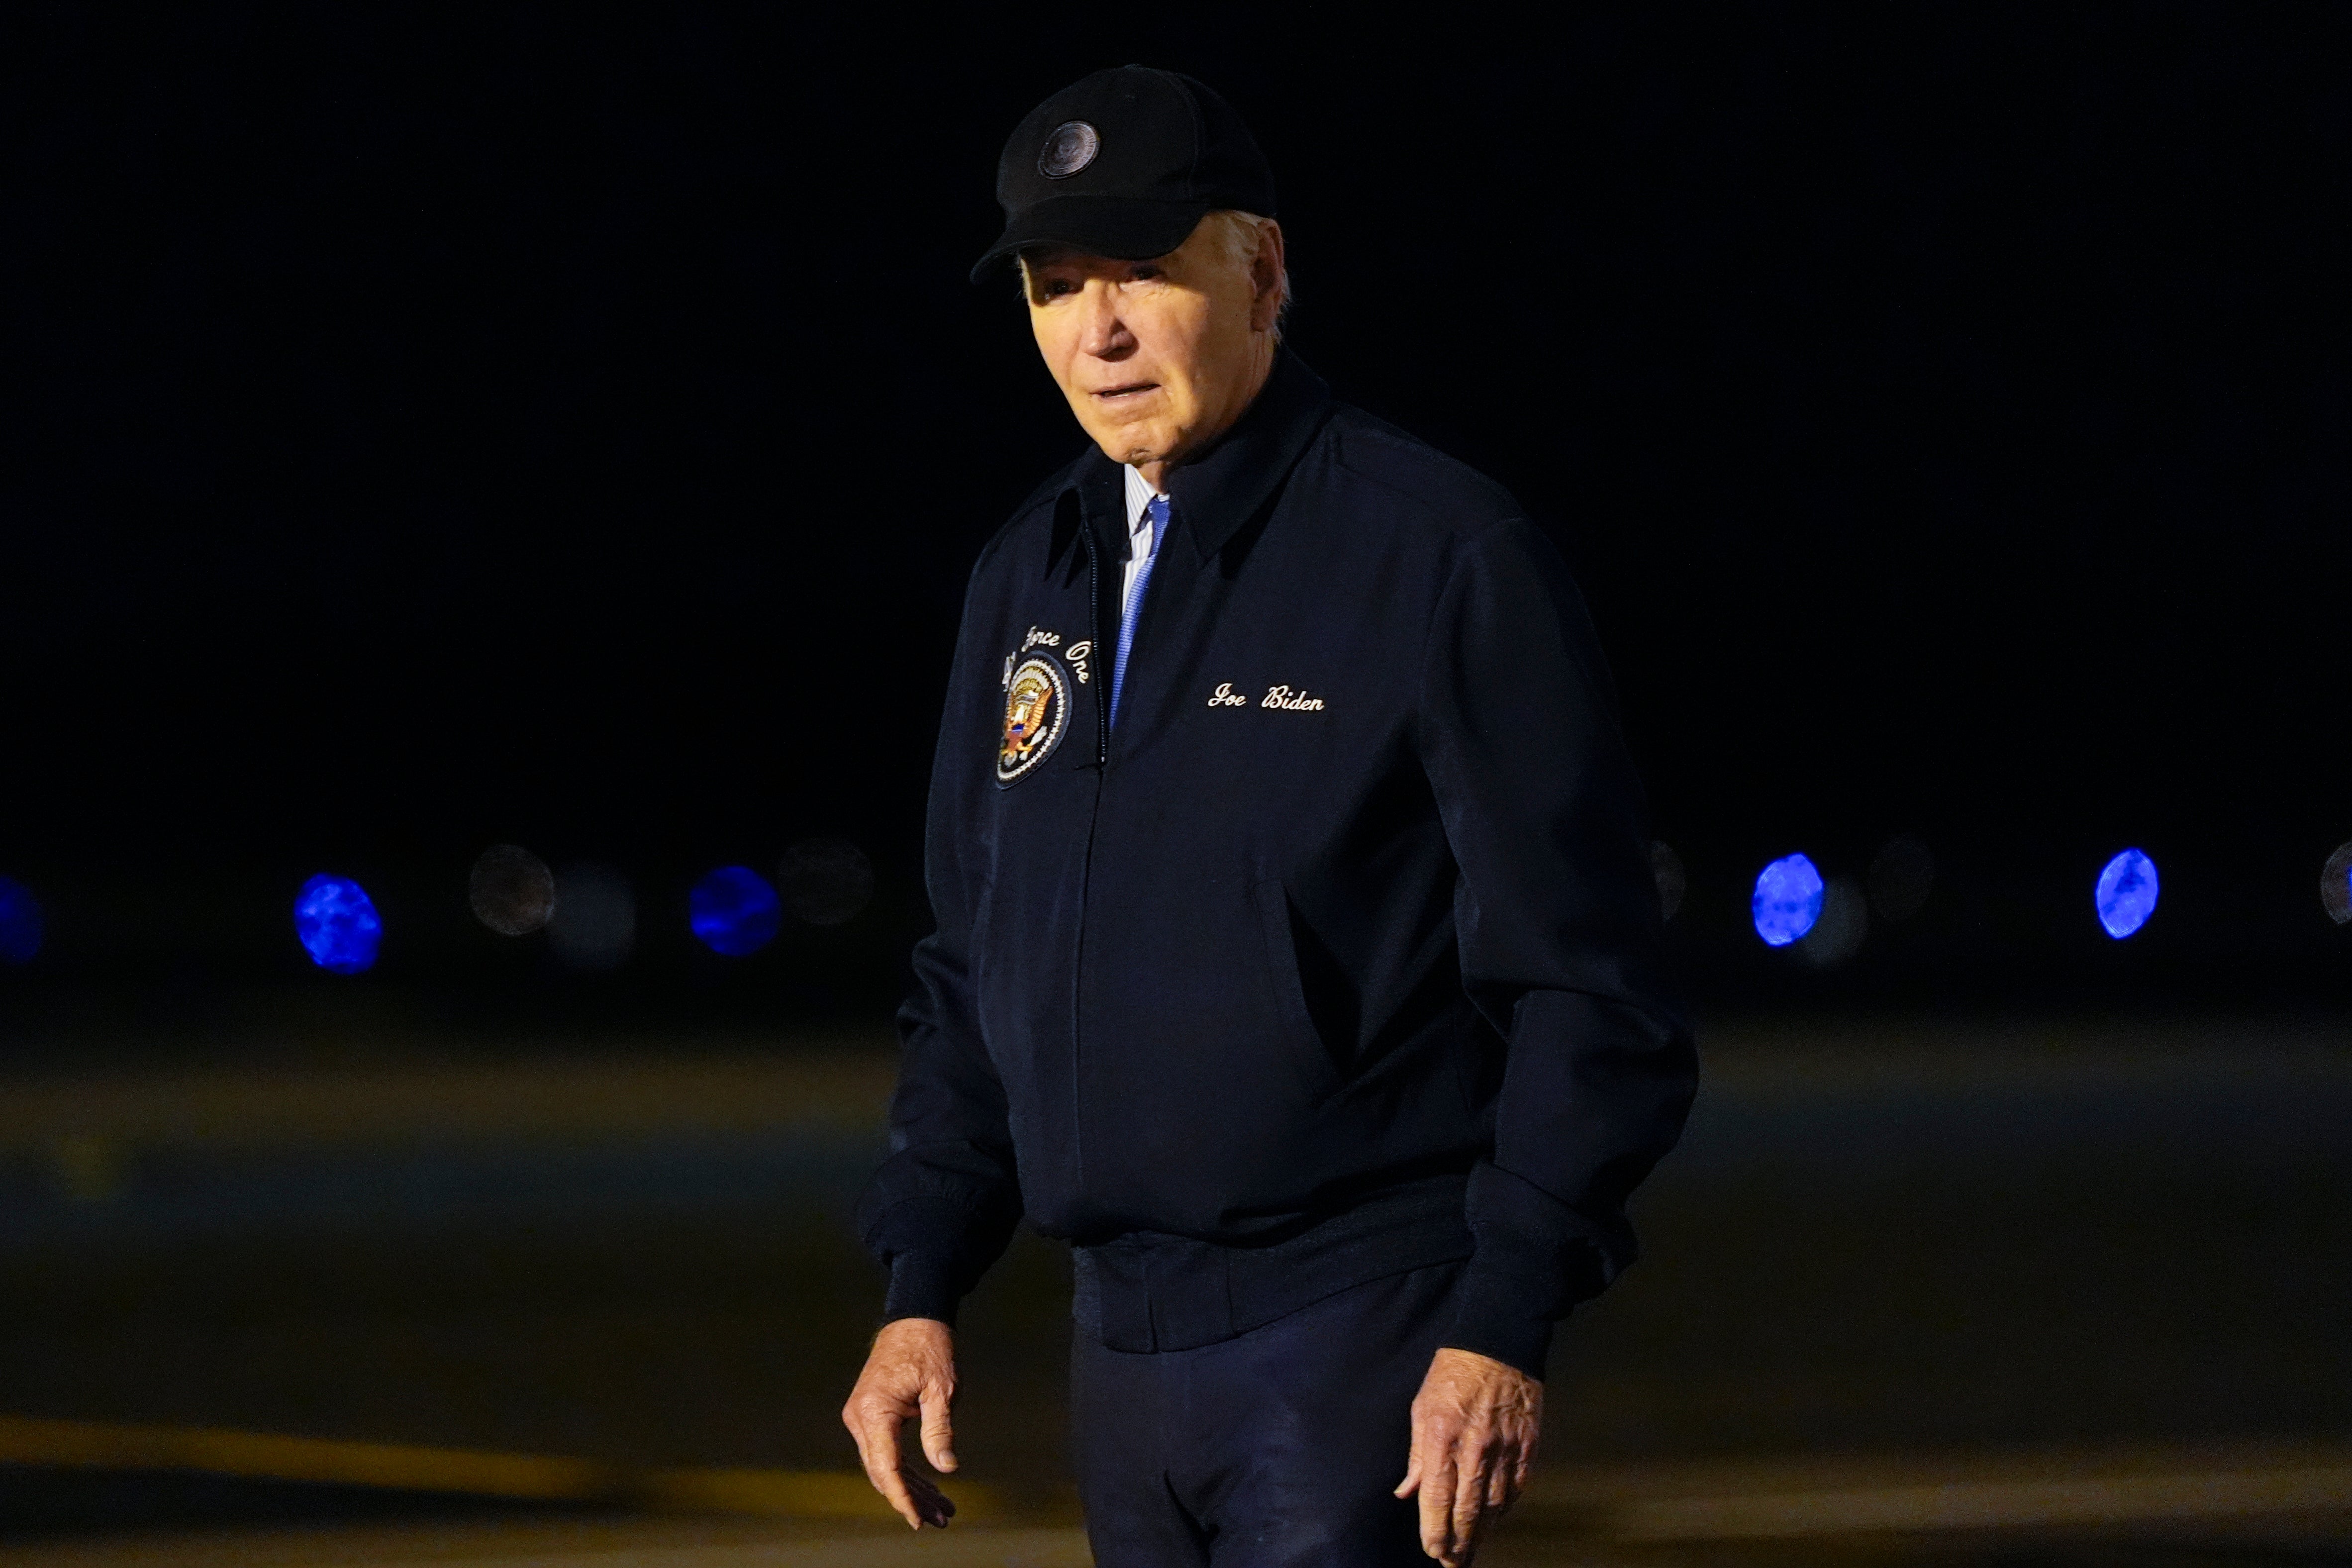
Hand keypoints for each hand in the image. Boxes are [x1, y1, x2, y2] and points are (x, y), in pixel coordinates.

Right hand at [841, 1317, 959, 1529]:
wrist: (912, 1320)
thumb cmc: (930, 1349)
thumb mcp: (942, 1389)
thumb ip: (940, 1429)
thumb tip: (946, 1468)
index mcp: (875, 1410)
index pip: (886, 1467)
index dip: (902, 1497)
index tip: (917, 1520)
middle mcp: (860, 1417)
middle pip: (883, 1472)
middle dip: (911, 1499)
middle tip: (942, 1519)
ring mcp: (861, 1418)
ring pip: (883, 1466)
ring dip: (911, 1488)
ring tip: (941, 1510)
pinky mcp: (869, 1417)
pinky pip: (885, 1452)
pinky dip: (906, 1471)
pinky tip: (928, 1487)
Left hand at [1394, 1347, 1542, 1565]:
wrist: (1498, 1342)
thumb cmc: (1452, 1373)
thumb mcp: (1421, 1406)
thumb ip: (1416, 1455)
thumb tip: (1406, 1492)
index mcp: (1442, 1436)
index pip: (1437, 1497)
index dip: (1435, 1530)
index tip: (1432, 1551)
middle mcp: (1475, 1447)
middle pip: (1468, 1509)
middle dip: (1459, 1542)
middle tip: (1452, 1563)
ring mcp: (1505, 1448)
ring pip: (1495, 1505)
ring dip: (1482, 1532)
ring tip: (1471, 1549)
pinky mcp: (1527, 1445)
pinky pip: (1516, 1488)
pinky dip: (1505, 1509)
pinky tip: (1495, 1521)